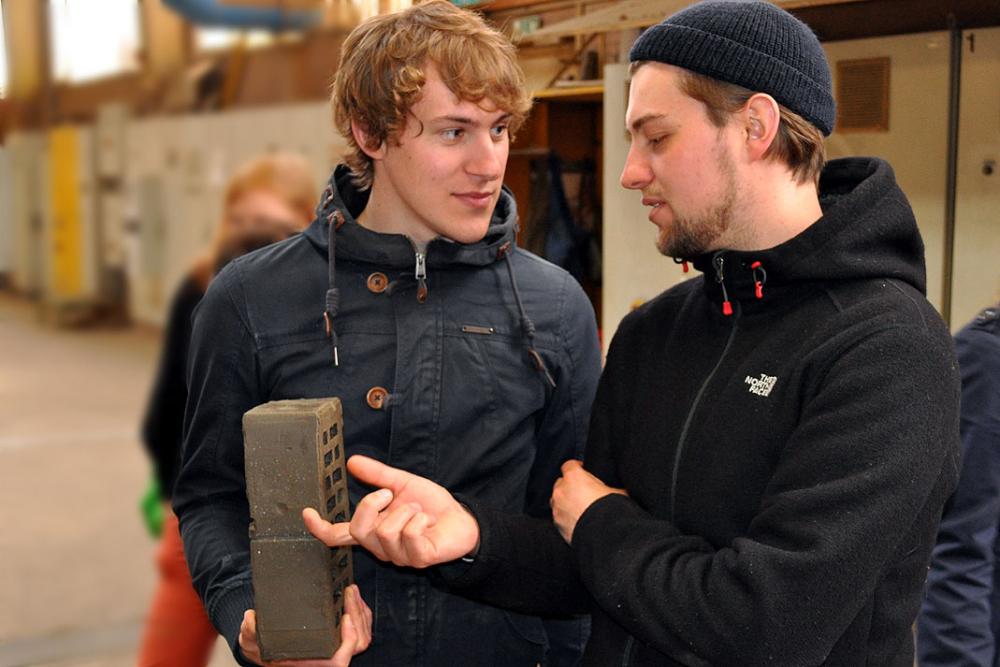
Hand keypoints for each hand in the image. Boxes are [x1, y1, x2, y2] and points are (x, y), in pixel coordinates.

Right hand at [238, 584, 371, 665]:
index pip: (339, 661)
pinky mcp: (340, 636)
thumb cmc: (261, 645)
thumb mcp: (251, 638)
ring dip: (361, 612)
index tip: (345, 617)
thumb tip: (251, 618)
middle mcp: (327, 657)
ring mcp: (336, 648)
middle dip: (358, 617)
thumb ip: (250, 630)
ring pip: (362, 636)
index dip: (348, 641)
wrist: (264, 645)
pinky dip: (361, 612)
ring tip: (351, 590)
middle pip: (358, 644)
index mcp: (310, 662)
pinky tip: (352, 596)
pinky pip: (360, 628)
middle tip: (350, 592)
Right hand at [303, 455, 479, 567]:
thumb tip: (352, 462)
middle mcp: (380, 546)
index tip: (306, 513)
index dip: (320, 528)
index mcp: (372, 529)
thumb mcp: (402, 483)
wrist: (463, 520)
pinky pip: (409, 535)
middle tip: (392, 495)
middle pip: (359, 529)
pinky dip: (419, 519)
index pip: (339, 535)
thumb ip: (377, 475)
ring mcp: (398, 555)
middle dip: (373, 504)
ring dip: (405, 511)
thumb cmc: (431, 506)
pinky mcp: (418, 559)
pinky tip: (426, 520)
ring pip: (385, 531)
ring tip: (417, 510)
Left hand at [551, 460, 626, 543]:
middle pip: (561, 482)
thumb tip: (621, 490)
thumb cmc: (610, 510)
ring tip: (578, 508)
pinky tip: (577, 521)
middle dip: (569, 486)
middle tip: (582, 492)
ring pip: (557, 500)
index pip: (569, 465)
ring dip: (565, 502)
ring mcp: (557, 507)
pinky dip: (565, 517)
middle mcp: (561, 490)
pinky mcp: (557, 524)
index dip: (577, 467)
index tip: (582, 470)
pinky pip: (558, 516)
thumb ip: (613, 488)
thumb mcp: (618, 493)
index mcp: (574, 477)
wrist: (604, 534)